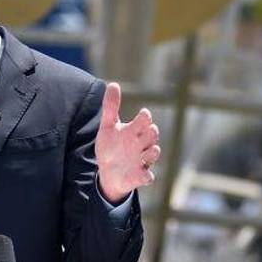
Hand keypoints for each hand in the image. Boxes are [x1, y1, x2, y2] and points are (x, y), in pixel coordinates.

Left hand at [95, 82, 159, 203]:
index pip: (144, 121)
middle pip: (152, 135)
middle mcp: (141, 144)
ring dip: (153, 151)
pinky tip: (144, 175)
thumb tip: (113, 84)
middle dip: (152, 133)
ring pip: (153, 153)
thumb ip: (110, 107)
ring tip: (151, 150)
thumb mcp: (108, 126)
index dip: (145, 117)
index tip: (144, 114)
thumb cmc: (111, 146)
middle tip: (149, 130)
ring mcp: (142, 160)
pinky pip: (147, 177)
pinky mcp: (140, 176)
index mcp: (134, 131)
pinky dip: (147, 176)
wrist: (108, 171)